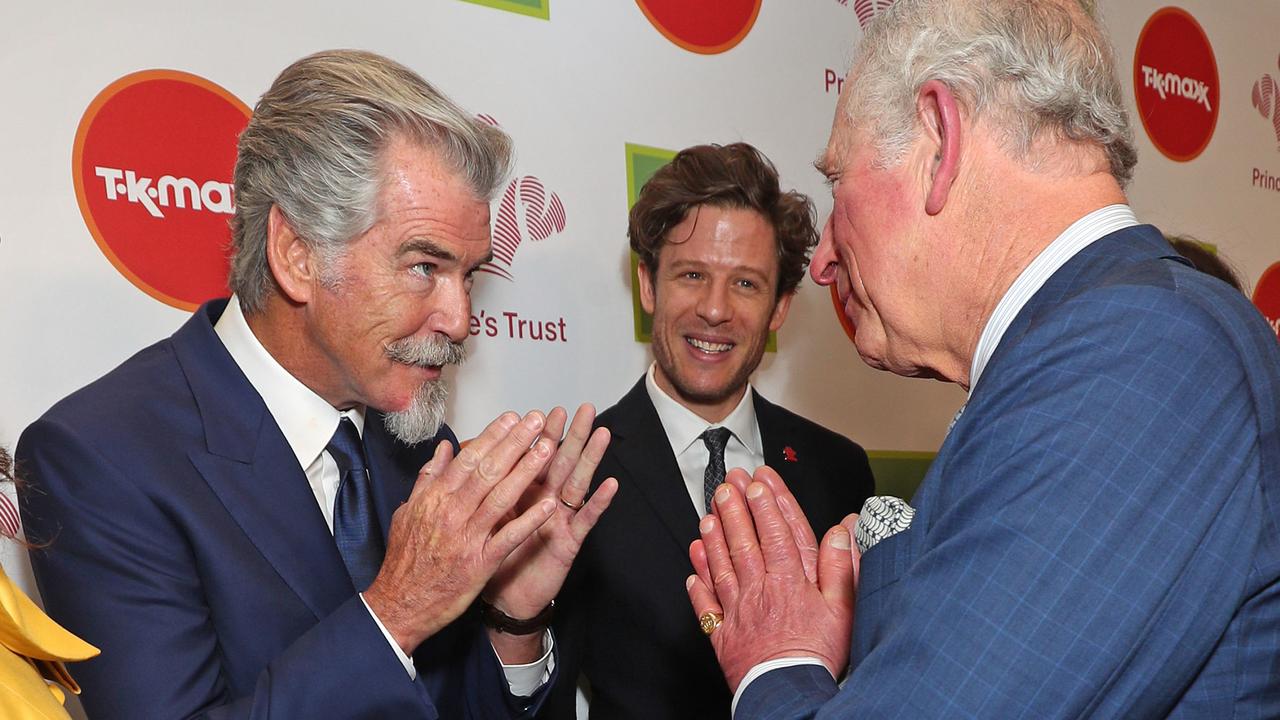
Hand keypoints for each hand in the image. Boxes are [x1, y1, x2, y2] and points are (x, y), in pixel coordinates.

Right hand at [363, 411, 558, 655]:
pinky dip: (530, 520)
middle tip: (536, 421)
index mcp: (435, 498)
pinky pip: (510, 537)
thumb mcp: (407, 511)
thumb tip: (444, 449)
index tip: (512, 418)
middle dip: (515, 443)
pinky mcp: (480, 563)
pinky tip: (550, 504)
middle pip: (488, 470)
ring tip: (547, 449)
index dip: (493, 437)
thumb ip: (429, 478)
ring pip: (501, 497)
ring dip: (527, 471)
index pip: (469, 459)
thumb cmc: (404, 560)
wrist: (399, 604)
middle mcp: (451, 513)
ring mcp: (467, 537)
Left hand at [484, 404, 616, 619]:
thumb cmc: (492, 559)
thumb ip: (474, 486)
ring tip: (601, 434)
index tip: (539, 411)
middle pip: (559, 463)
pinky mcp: (568, 543)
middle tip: (582, 409)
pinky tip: (610, 484)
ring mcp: (559, 521)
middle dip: (570, 435)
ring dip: (589, 459)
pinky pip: (585, 521)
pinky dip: (598, 503)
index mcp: (521, 495)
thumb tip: (459, 454)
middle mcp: (544, 503)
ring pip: (577, 484)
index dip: (535, 435)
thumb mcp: (478, 519)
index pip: (530, 459)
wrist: (503, 601)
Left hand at [687, 466, 858, 691]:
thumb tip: (842, 530)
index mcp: (790, 581)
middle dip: (735, 509)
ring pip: (722, 565)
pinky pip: (706, 603)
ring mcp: (738, 610)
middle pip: (745, 541)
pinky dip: (697, 582)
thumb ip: (841, 565)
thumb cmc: (817, 653)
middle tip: (726, 484)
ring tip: (708, 514)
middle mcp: (760, 589)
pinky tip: (692, 566)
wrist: (788, 692)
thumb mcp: (843, 608)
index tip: (758, 483)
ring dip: (714, 537)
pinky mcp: (723, 633)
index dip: (767, 504)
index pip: (777, 532)